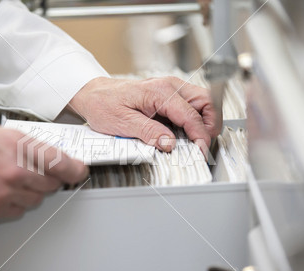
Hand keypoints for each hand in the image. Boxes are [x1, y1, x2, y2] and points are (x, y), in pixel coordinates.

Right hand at [0, 120, 88, 217]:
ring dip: (36, 190)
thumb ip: (24, 145)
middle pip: (53, 183)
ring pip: (38, 198)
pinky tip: (8, 191)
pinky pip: (20, 210)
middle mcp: (15, 171)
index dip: (76, 168)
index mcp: (18, 146)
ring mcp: (5, 193)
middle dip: (53, 177)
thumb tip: (42, 154)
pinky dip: (20, 202)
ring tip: (18, 179)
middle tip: (43, 171)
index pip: (62, 162)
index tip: (79, 169)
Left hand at [69, 76, 220, 152]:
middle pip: (205, 102)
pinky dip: (193, 119)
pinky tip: (184, 133)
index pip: (191, 115)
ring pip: (201, 102)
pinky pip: (189, 105)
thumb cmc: (104, 104)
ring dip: (203, 121)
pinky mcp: (167, 95)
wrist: (93, 94)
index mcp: (160, 92)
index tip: (200, 151)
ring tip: (195, 140)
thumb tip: (170, 143)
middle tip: (203, 144)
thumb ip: (149, 133)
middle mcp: (169, 87)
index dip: (200, 136)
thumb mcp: (123, 123)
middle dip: (210, 124)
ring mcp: (169, 89)